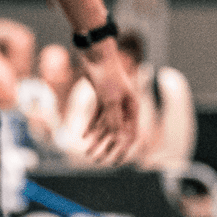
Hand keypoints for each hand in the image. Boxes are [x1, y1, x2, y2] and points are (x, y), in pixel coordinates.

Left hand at [78, 46, 136, 163]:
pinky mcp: (101, 98)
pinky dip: (91, 126)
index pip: (131, 134)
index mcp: (133, 107)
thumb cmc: (106, 74)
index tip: (114, 162)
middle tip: (96, 160)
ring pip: (106, 126)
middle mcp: (125, 106)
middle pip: (117, 132)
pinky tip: (83, 136)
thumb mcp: (109, 100)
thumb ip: (113, 119)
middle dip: (107, 147)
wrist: (95, 54)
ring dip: (97, 139)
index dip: (123, 149)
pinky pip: (98, 117)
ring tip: (87, 152)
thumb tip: (117, 138)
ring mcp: (113, 102)